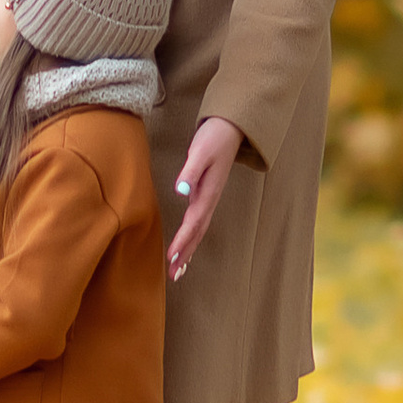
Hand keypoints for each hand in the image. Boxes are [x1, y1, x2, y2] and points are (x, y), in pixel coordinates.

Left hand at [167, 116, 244, 280]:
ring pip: (199, 230)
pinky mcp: (206, 194)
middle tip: (173, 274)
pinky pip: (199, 221)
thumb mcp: (200, 151)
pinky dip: (192, 237)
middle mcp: (209, 199)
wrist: (230, 127)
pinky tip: (187, 246)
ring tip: (178, 270)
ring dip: (189, 250)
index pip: (193, 222)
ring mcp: (209, 198)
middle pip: (197, 232)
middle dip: (186, 254)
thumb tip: (181, 190)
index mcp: (207, 192)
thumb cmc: (213, 138)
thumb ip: (191, 171)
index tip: (172, 258)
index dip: (183, 241)